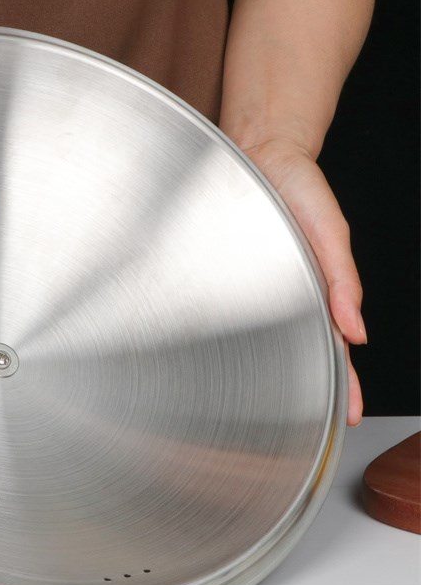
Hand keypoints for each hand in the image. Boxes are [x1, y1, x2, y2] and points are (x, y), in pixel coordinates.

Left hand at [237, 137, 364, 426]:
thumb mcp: (329, 232)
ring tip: (273, 408)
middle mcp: (289, 294)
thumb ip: (342, 279)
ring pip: (268, 340)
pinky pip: (235, 318)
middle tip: (312, 427)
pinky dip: (235, 343)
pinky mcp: (231, 281)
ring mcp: (260, 290)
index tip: (351, 416)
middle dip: (312, 391)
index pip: (337, 345)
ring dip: (273, 373)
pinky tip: (229, 364)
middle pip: (304, 352)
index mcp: (320, 288)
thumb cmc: (299, 190)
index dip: (347, 383)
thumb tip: (354, 329)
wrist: (260, 157)